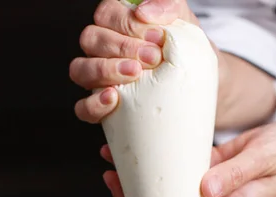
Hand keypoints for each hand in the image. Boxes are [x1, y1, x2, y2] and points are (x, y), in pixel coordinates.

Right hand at [69, 0, 197, 123]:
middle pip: (90, 39)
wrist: (196, 88)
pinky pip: (84, 108)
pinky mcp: (101, 108)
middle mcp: (103, 50)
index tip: (156, 37)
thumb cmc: (184, 54)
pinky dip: (94, 105)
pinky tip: (113, 99)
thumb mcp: (183, 24)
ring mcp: (98, 79)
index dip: (127, 24)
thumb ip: (168, 7)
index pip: (106, 14)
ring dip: (104, 71)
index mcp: (117, 24)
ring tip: (134, 74)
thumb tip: (143, 11)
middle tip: (152, 58)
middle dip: (121, 47)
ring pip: (80, 70)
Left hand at [101, 119, 275, 196]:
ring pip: (170, 193)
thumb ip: (236, 175)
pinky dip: (159, 162)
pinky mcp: (210, 168)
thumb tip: (204, 190)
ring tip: (114, 163)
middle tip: (112, 181)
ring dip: (143, 182)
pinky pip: (179, 169)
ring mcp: (211, 186)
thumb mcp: (265, 160)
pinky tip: (140, 148)